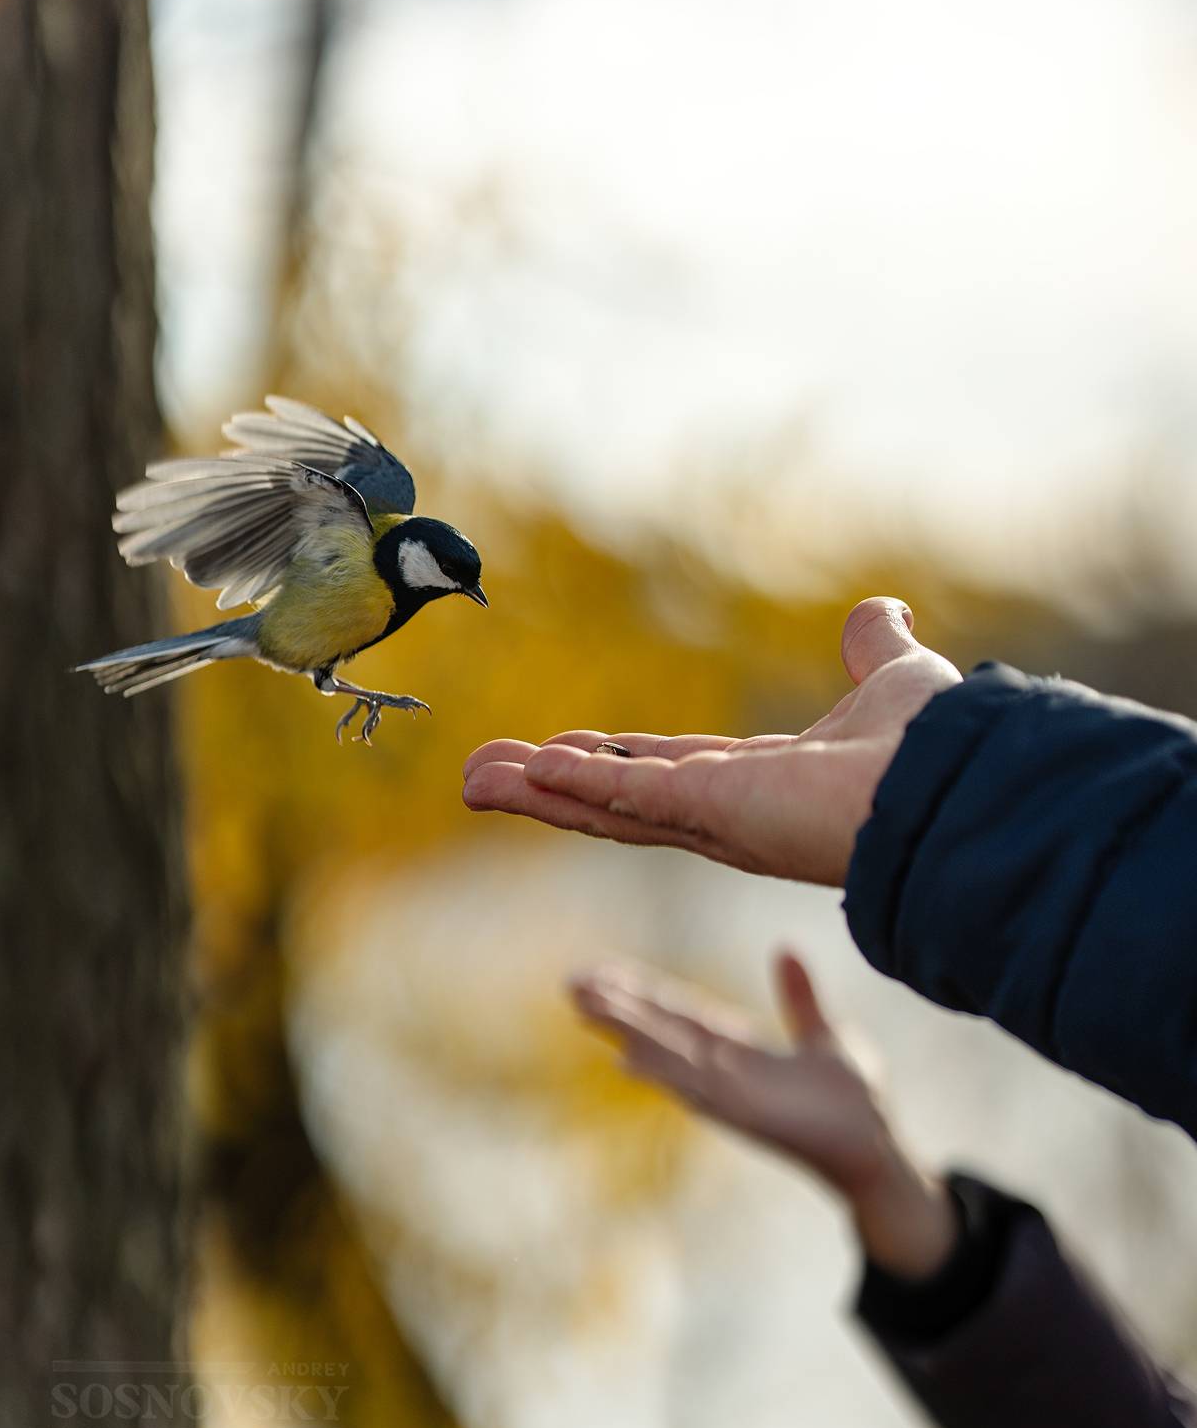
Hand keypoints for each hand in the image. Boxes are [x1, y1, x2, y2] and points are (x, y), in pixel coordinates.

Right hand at [463, 597, 959, 885]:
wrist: (954, 780)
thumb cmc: (933, 745)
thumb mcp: (891, 675)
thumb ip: (872, 646)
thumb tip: (880, 610)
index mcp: (760, 780)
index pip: (664, 772)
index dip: (605, 764)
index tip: (551, 756)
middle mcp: (728, 809)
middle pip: (615, 799)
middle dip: (548, 790)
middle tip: (481, 778)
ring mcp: (714, 816)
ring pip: (605, 807)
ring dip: (538, 795)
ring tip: (473, 780)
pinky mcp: (712, 810)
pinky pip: (625, 797)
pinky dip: (571, 788)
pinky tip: (519, 776)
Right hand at [572, 952, 958, 1278]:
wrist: (879, 1147)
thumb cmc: (853, 1100)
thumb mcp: (825, 1033)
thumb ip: (799, 996)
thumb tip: (785, 948)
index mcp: (738, 1046)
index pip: (679, 1010)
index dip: (641, 989)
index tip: (601, 970)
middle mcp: (723, 1068)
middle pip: (660, 1028)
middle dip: (617, 1006)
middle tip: (570, 983)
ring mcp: (728, 1091)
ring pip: (666, 1053)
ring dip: (626, 1030)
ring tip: (586, 1006)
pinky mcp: (744, 1113)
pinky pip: (693, 1087)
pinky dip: (661, 1071)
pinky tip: (626, 1059)